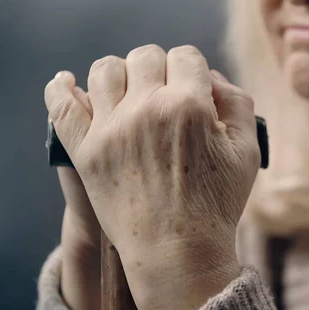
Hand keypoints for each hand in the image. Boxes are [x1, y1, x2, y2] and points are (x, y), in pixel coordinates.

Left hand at [44, 44, 260, 309]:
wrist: (178, 253)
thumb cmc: (217, 203)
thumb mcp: (248, 151)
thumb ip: (237, 103)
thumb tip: (209, 77)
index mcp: (190, 104)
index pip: (186, 56)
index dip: (192, 69)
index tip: (192, 85)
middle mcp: (147, 108)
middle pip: (146, 56)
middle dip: (160, 68)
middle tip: (165, 93)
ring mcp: (111, 128)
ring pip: (105, 70)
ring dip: (120, 73)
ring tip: (128, 92)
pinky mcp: (85, 151)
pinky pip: (61, 105)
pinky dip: (60, 88)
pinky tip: (67, 82)